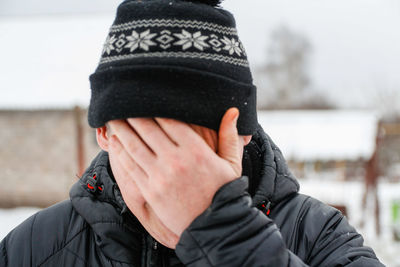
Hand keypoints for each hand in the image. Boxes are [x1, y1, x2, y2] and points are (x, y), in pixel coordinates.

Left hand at [108, 108, 241, 242]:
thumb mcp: (232, 163)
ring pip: (134, 146)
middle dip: (132, 114)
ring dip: (121, 129)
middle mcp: (175, 160)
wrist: (214, 226)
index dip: (153, 107)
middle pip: (147, 129)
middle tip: (123, 103)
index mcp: (196, 151)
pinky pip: (130, 166)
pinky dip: (120, 152)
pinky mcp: (150, 191)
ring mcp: (160, 176)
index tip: (145, 99)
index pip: (168, 121)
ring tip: (112, 118)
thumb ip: (229, 135)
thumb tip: (233, 110)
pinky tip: (114, 142)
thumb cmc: (224, 192)